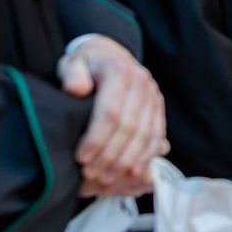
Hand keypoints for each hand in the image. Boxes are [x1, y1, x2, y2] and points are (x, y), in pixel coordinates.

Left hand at [58, 36, 167, 196]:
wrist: (110, 53)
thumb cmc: (87, 64)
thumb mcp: (73, 62)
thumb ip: (72, 75)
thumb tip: (77, 89)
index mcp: (119, 72)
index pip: (110, 112)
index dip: (96, 139)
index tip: (81, 157)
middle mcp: (142, 83)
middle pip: (129, 128)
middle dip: (109, 156)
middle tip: (90, 173)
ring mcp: (154, 97)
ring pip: (145, 136)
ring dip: (126, 162)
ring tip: (106, 178)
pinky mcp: (159, 108)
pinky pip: (156, 137)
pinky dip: (145, 158)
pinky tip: (131, 173)